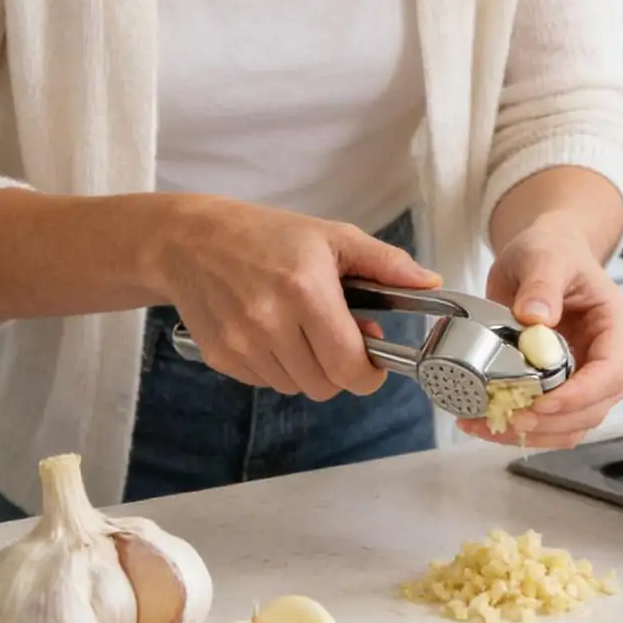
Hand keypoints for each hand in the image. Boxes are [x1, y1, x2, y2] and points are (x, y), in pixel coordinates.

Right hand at [157, 198, 440, 401]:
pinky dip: (276, 366)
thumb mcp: (332, 236)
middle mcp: (270, 322)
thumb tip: (431, 283)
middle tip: (335, 334)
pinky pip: (265, 383)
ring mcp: (241, 344)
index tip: (373, 359)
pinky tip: (271, 331)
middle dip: (339, 367)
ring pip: (295, 387)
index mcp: (305, 290)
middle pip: (325, 385)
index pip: (348, 366)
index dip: (369, 373)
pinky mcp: (220, 357)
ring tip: (300, 327)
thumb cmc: (266, 235)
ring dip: (307, 367)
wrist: (191, 240)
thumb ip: (385, 263)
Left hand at [459, 211, 622, 448]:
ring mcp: (589, 375)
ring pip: (574, 423)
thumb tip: (536, 315)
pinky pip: (553, 421)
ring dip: (534, 432)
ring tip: (488, 423)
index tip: (542, 402)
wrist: (545, 252)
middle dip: (551, 420)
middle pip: (594, 406)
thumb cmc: (553, 249)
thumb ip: (542, 282)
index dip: (580, 395)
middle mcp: (610, 356)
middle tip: (506, 415)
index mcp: (617, 324)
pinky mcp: (565, 386)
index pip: (611, 371)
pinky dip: (524, 428)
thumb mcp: (544, 255)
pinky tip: (490, 422)